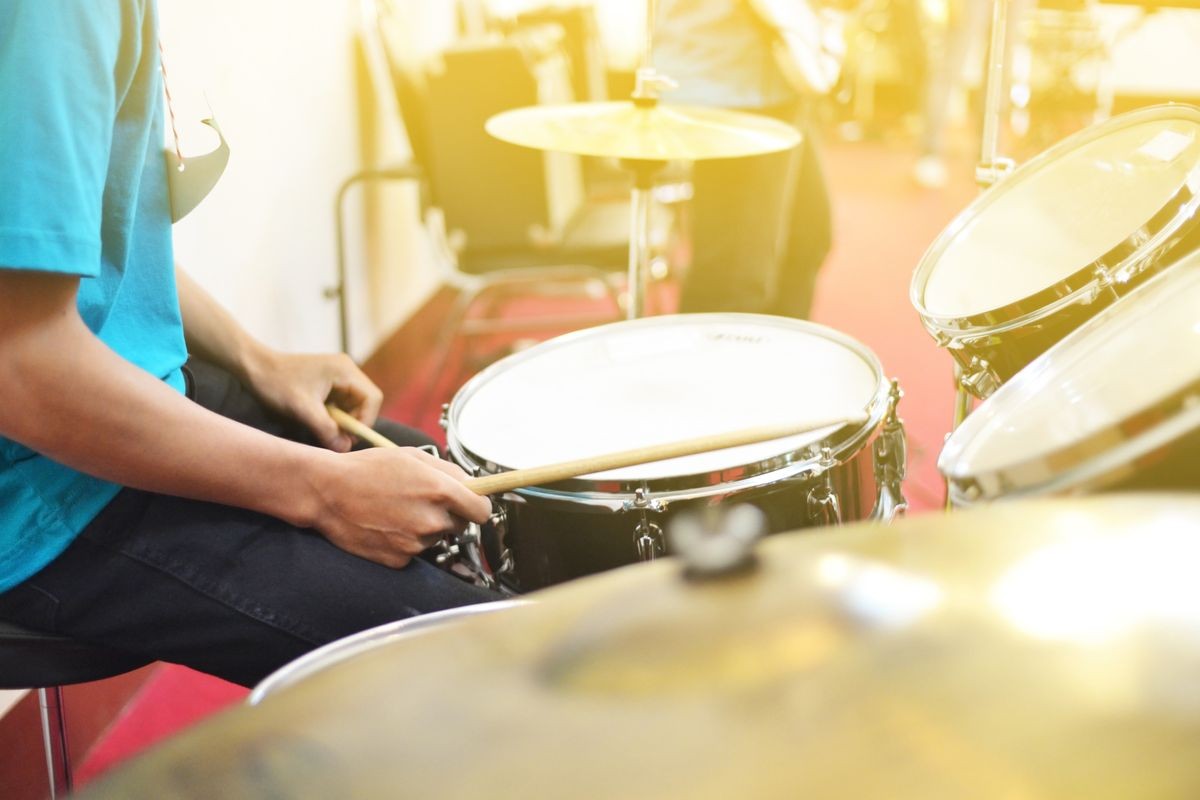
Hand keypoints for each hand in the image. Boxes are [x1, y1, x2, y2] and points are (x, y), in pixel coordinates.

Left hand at [243, 349, 382, 451]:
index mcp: (345, 371)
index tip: (349, 437)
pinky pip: (341, 403)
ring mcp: (338, 376)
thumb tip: (345, 448)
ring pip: (354, 405)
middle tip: (336, 437)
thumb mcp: (303, 410)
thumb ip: (326, 430)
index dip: (365, 421)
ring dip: (343, 420)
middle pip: (366, 402)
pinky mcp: (328, 382)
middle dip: (354, 422)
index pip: (372, 398)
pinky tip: (317, 419)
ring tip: (324, 428)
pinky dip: (334, 416)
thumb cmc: (277, 383)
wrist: (254, 367)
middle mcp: (346, 370)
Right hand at [306, 447, 492, 567]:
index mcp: (439, 491)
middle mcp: (431, 520)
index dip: (478, 507)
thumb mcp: (412, 457)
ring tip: (397, 510)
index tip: (473, 505)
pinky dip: (406, 541)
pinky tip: (387, 525)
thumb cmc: (366, 470)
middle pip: (460, 525)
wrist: (326, 492)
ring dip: (425, 527)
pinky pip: (415, 551)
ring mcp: (416, 543)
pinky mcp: (400, 560)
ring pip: (436, 537)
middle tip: (421, 501)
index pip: (482, 511)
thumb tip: (474, 485)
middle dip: (448, 514)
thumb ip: (448, 472)